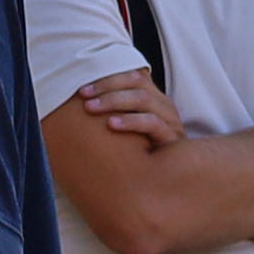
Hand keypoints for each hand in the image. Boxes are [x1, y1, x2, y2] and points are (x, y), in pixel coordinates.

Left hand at [62, 67, 186, 152]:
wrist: (168, 178)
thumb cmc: (143, 152)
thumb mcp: (128, 129)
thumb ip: (114, 113)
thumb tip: (83, 101)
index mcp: (154, 97)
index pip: (131, 75)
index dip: (107, 78)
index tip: (81, 89)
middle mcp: (163, 104)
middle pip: (136, 82)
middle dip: (107, 86)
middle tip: (83, 96)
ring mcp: (170, 120)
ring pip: (143, 99)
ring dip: (114, 100)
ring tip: (91, 108)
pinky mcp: (171, 138)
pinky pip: (152, 123)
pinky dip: (130, 121)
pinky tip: (111, 125)